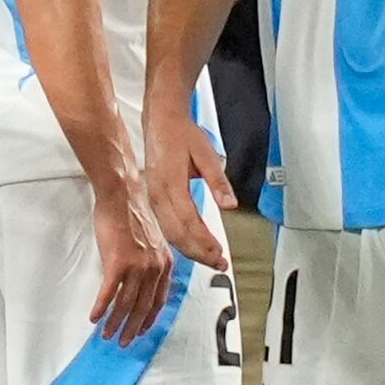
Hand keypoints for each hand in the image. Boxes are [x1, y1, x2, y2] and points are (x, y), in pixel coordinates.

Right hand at [90, 176, 173, 346]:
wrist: (121, 195)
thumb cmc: (130, 212)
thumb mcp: (149, 239)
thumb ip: (148, 260)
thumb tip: (138, 276)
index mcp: (164, 263)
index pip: (158, 300)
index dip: (149, 318)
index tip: (142, 329)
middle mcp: (154, 268)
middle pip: (143, 307)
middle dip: (133, 328)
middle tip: (124, 341)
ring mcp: (138, 266)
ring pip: (127, 304)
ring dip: (116, 323)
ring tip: (107, 334)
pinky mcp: (118, 263)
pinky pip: (109, 293)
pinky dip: (101, 308)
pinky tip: (95, 317)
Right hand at [144, 107, 233, 269]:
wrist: (161, 120)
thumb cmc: (181, 134)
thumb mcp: (206, 154)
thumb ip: (218, 181)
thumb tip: (230, 205)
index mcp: (171, 183)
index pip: (189, 222)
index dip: (205, 242)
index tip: (221, 254)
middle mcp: (158, 193)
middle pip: (177, 234)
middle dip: (199, 253)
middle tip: (219, 263)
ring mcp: (153, 196)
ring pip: (169, 232)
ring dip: (190, 249)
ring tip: (210, 258)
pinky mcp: (154, 197)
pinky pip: (166, 224)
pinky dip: (181, 239)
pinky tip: (193, 244)